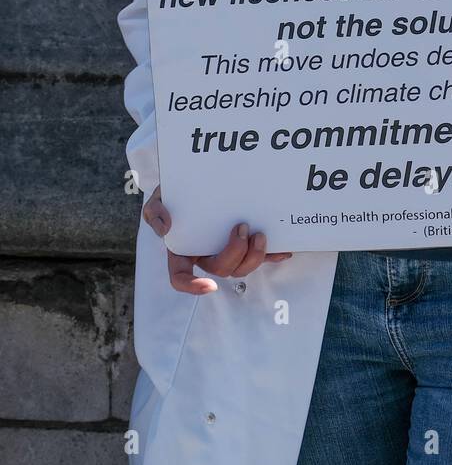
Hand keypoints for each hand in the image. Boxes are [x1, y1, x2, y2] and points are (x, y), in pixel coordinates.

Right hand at [142, 185, 293, 294]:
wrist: (197, 178)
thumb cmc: (175, 193)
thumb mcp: (158, 198)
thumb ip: (154, 212)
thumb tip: (166, 228)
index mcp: (182, 250)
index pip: (180, 277)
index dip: (192, 286)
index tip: (209, 286)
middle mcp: (205, 254)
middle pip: (221, 269)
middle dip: (235, 254)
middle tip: (241, 228)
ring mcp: (226, 249)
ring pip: (242, 267)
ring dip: (254, 256)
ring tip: (260, 235)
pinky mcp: (245, 242)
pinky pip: (260, 256)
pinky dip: (273, 255)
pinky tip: (284, 250)